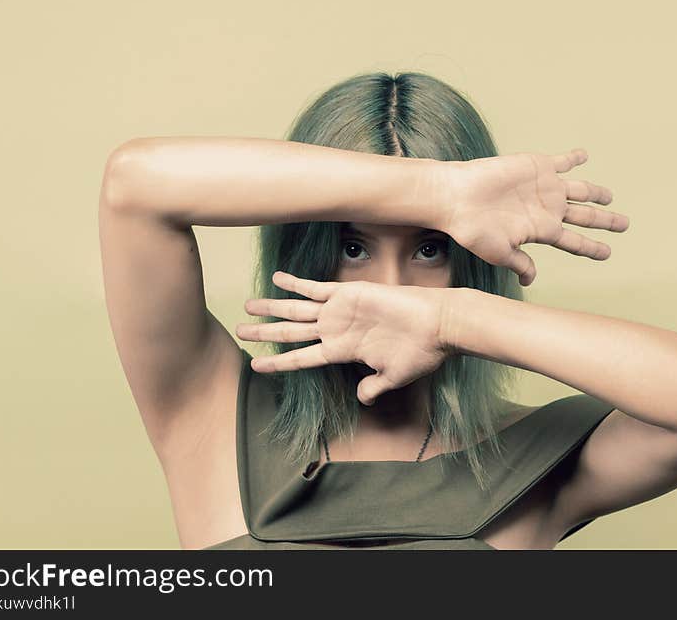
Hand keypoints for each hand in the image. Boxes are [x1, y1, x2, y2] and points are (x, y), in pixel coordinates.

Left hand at [235, 271, 451, 404]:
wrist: (438, 323)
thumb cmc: (420, 352)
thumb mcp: (394, 377)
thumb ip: (374, 387)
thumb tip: (361, 399)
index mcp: (343, 352)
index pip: (302, 358)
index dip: (278, 362)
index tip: (255, 365)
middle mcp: (336, 331)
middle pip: (290, 332)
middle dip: (264, 331)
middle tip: (239, 330)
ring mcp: (340, 311)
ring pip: (296, 310)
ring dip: (271, 307)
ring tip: (247, 306)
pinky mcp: (349, 292)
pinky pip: (316, 287)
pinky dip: (296, 283)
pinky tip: (277, 279)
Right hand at [436, 148, 629, 285]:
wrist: (457, 197)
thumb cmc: (473, 229)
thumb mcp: (500, 253)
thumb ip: (520, 263)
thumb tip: (531, 280)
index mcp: (541, 230)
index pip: (574, 242)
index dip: (592, 248)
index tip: (608, 254)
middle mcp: (546, 208)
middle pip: (585, 216)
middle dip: (605, 220)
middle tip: (624, 225)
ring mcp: (544, 187)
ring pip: (580, 190)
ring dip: (597, 192)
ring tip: (610, 196)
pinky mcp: (537, 166)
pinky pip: (562, 161)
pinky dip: (574, 158)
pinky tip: (584, 156)